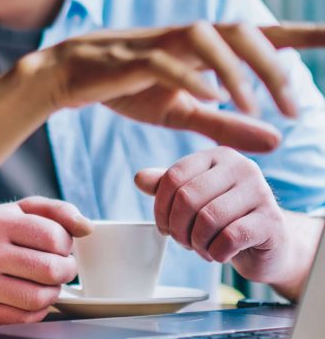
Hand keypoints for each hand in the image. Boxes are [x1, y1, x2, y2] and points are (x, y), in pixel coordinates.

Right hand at [0, 197, 90, 323]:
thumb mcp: (21, 211)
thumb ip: (57, 212)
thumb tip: (86, 227)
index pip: (53, 236)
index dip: (66, 244)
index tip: (59, 246)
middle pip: (50, 269)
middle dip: (66, 270)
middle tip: (60, 267)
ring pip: (39, 297)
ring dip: (53, 292)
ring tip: (45, 282)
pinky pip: (25, 318)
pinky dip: (36, 309)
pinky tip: (29, 296)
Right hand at [20, 22, 324, 152]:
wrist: (66, 77)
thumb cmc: (125, 88)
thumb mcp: (181, 112)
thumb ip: (227, 125)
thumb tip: (278, 139)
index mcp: (203, 48)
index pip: (261, 34)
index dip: (303, 34)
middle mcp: (186, 37)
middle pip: (241, 31)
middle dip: (273, 64)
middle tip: (294, 108)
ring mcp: (158, 43)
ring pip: (207, 37)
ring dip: (236, 71)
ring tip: (252, 106)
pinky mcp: (130, 58)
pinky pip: (166, 61)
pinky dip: (192, 76)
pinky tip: (212, 97)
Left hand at [135, 148, 294, 284]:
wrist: (269, 245)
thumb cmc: (227, 219)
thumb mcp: (195, 199)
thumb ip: (168, 186)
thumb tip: (139, 178)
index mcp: (218, 156)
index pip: (174, 176)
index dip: (160, 207)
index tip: (163, 227)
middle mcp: (242, 168)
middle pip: (188, 197)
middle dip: (177, 227)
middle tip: (182, 242)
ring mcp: (261, 193)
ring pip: (208, 218)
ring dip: (196, 242)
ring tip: (201, 248)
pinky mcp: (272, 221)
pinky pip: (229, 238)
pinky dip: (216, 252)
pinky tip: (218, 254)